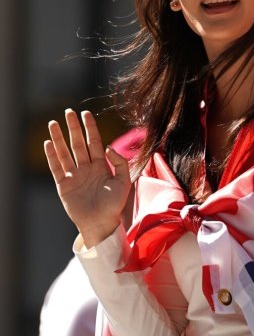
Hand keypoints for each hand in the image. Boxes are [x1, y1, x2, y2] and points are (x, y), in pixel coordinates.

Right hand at [44, 109, 130, 247]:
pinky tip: (48, 143)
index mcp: (101, 166)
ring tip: (53, 123)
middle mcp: (86, 168)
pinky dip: (52, 155)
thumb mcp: (124, 181)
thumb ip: (119, 163)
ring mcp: (74, 176)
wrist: (102, 223)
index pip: (94, 142)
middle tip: (68, 112)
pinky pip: (56, 167)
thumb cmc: (114, 204)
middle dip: (73, 128)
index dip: (90, 128)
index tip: (86, 113)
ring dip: (59, 138)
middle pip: (78, 143)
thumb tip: (107, 147)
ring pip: (65, 152)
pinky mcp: (63, 185)